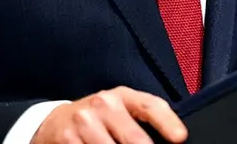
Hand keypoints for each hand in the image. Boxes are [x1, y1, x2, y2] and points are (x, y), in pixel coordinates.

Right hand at [31, 86, 186, 143]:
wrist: (56, 122)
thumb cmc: (99, 118)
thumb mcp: (121, 110)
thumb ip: (143, 120)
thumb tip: (173, 139)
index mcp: (123, 96)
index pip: (150, 106)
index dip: (167, 122)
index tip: (180, 137)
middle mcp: (104, 104)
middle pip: (134, 138)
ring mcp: (84, 122)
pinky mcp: (68, 139)